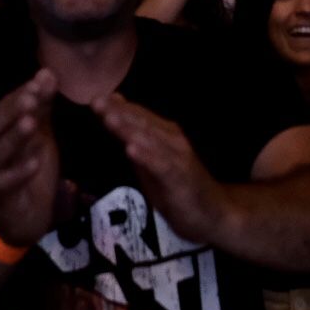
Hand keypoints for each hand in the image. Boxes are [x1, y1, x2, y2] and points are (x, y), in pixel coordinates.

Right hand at [0, 69, 61, 247]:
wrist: (23, 217)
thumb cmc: (30, 170)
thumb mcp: (40, 135)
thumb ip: (42, 107)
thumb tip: (47, 73)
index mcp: (1, 132)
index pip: (6, 107)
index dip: (22, 93)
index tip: (41, 80)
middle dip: (14, 110)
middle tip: (32, 97)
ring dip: (15, 137)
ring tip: (32, 123)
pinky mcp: (2, 195)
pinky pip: (7, 182)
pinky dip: (20, 171)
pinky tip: (35, 162)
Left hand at [92, 93, 229, 245]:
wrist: (215, 213)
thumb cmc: (179, 189)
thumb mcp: (151, 164)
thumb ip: (135, 142)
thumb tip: (113, 118)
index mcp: (164, 134)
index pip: (138, 116)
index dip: (117, 107)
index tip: (95, 97)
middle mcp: (172, 140)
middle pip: (141, 123)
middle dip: (118, 112)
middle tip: (96, 100)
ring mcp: (177, 157)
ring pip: (149, 139)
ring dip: (129, 128)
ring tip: (109, 117)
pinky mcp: (180, 177)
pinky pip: (161, 165)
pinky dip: (146, 156)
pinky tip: (131, 149)